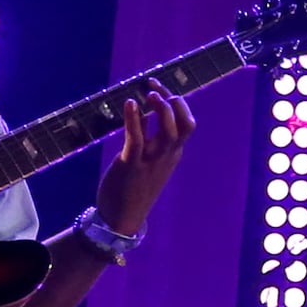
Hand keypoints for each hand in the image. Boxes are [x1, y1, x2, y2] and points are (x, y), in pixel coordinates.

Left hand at [95, 84, 193, 235]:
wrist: (121, 219)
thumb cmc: (131, 188)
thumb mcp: (145, 159)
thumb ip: (147, 135)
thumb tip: (144, 112)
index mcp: (172, 153)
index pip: (186, 122)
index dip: (177, 102)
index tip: (158, 88)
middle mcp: (167, 156)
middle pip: (185, 123)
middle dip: (174, 100)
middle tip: (154, 87)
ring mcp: (152, 161)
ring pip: (170, 130)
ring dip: (162, 107)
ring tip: (149, 92)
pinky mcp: (132, 165)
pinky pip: (137, 138)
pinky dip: (135, 119)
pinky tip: (130, 103)